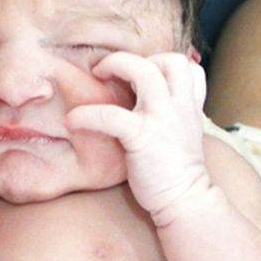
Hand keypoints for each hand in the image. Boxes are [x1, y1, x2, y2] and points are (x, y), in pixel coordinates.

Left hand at [65, 51, 209, 222]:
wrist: (185, 202)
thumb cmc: (176, 171)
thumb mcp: (181, 134)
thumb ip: (170, 114)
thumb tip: (144, 103)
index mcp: (188, 106)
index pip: (188, 66)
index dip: (164, 62)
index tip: (140, 75)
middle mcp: (179, 107)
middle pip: (170, 60)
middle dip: (138, 58)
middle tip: (111, 71)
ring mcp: (163, 120)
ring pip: (144, 71)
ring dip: (116, 65)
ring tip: (95, 75)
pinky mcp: (142, 138)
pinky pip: (110, 114)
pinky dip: (87, 114)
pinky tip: (72, 121)